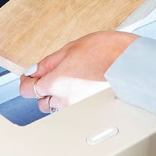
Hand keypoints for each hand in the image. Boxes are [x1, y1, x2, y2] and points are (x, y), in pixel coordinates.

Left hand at [19, 31, 138, 112]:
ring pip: (57, 106)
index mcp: (55, 83)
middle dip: (42, 90)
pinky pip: (72, 106)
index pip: (27, 90)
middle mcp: (64, 99)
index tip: (30, 75)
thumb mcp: (70, 48)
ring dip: (56, 96)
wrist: (129, 60)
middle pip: (41, 102)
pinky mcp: (90, 107)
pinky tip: (81, 83)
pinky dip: (71, 98)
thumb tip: (34, 70)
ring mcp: (78, 105)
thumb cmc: (104, 50)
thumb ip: (48, 62)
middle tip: (51, 74)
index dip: (26, 81)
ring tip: (68, 79)